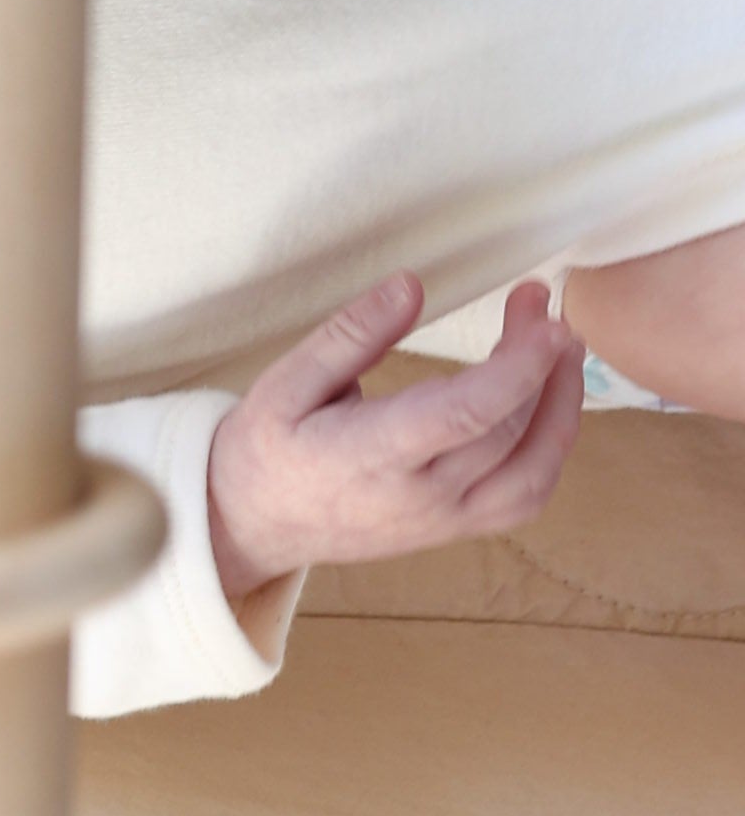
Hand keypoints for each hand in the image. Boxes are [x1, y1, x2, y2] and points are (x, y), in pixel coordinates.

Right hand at [205, 274, 585, 595]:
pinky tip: (547, 404)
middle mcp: (417, 497)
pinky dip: (551, 450)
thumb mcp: (286, 379)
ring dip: (563, 408)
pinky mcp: (455, 529)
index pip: (463, 416)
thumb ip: (350, 334)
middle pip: (509, 432)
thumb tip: (410, 285)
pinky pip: (526, 498)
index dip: (516, 366)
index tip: (541, 314)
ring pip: (533, 472)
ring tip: (563, 349)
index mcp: (368, 456)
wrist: (253, 526)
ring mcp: (442, 520)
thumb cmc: (266, 446)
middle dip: (539, 360)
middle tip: (535, 299)